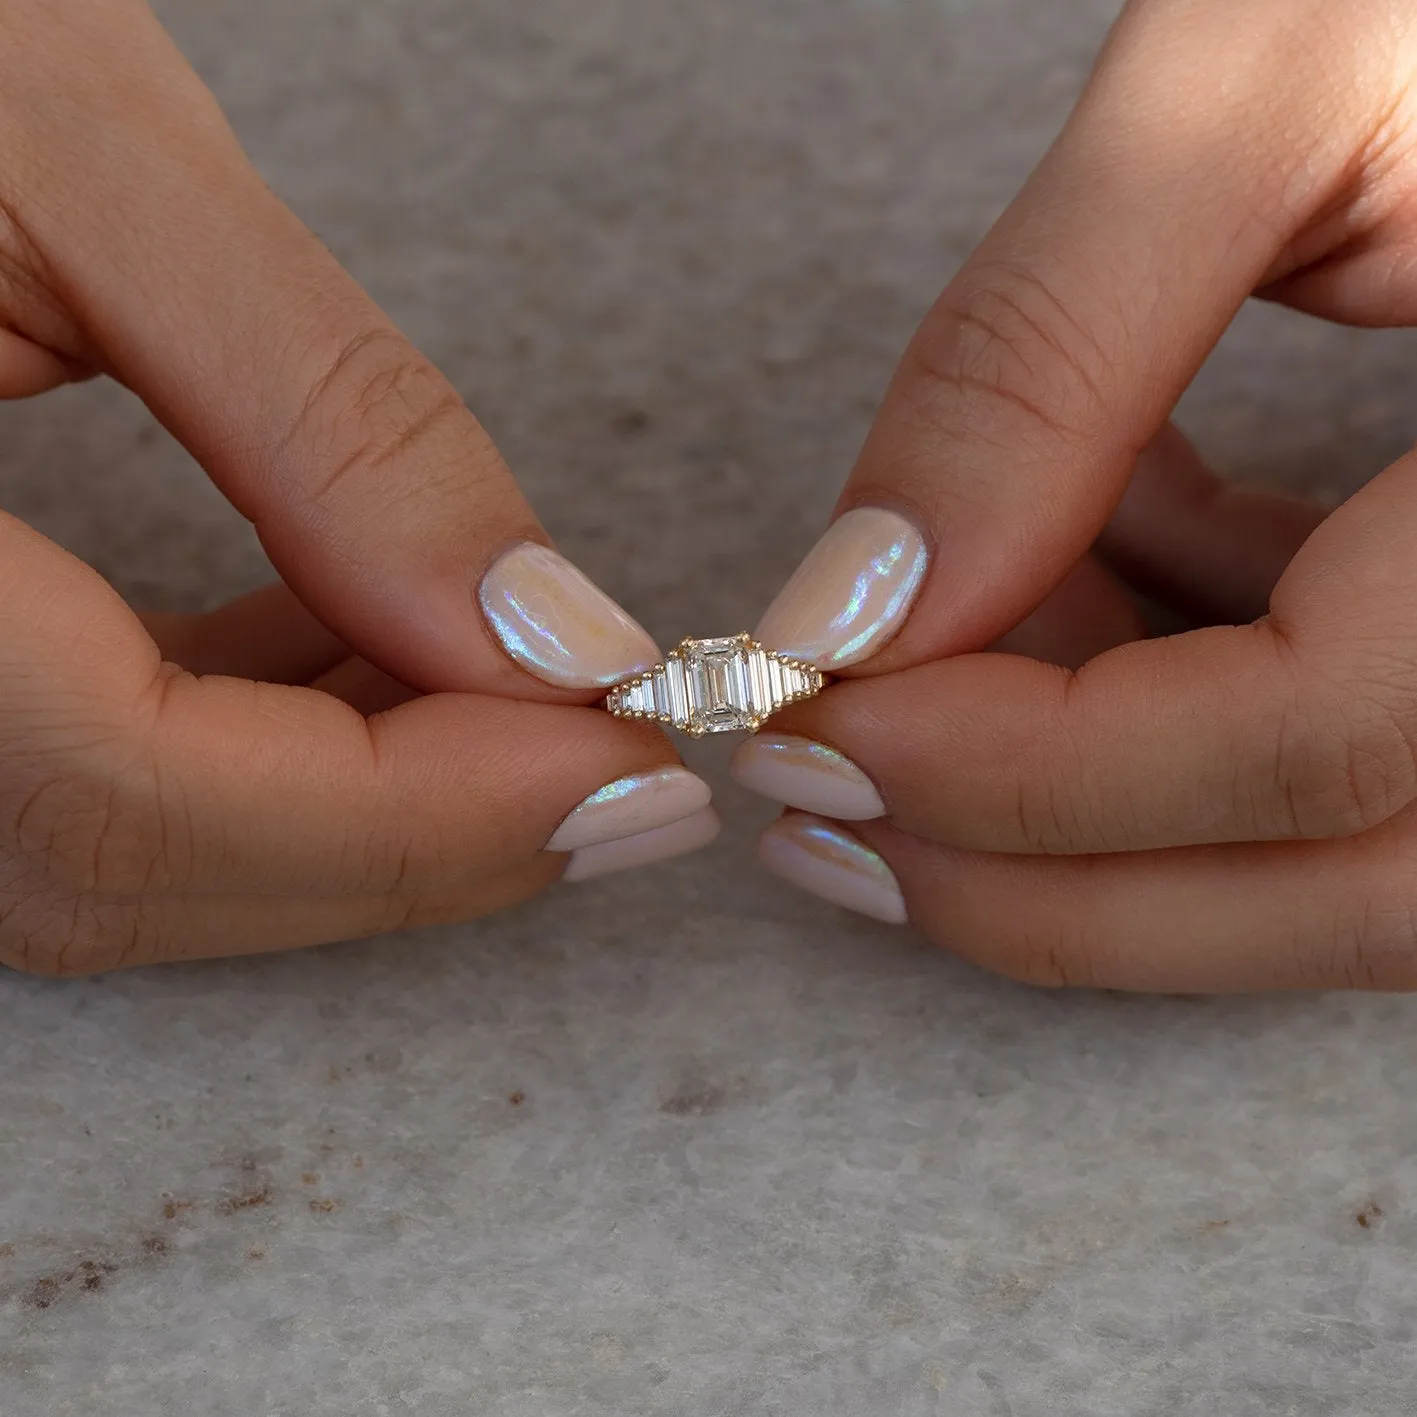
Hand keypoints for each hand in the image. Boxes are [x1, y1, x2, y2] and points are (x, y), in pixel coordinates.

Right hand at [0, 1, 716, 973]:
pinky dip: (266, 740)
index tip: (628, 753)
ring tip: (532, 699)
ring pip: (112, 850)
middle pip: (129, 865)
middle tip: (625, 770)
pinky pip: (81, 774)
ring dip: (361, 801)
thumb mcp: (85, 166)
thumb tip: (553, 635)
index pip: (135, 790)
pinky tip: (375, 651)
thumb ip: (335, 420)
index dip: (415, 810)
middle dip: (420, 837)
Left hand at [732, 0, 1416, 991]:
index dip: (1035, 771)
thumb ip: (1042, 355)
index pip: (1318, 741)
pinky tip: (1108, 532)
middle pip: (1333, 880)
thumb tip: (847, 615)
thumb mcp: (1261, 87)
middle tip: (819, 793)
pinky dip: (1176, 679)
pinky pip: (1349, 738)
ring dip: (1092, 787)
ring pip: (1339, 855)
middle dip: (1035, 867)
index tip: (816, 722)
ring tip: (949, 629)